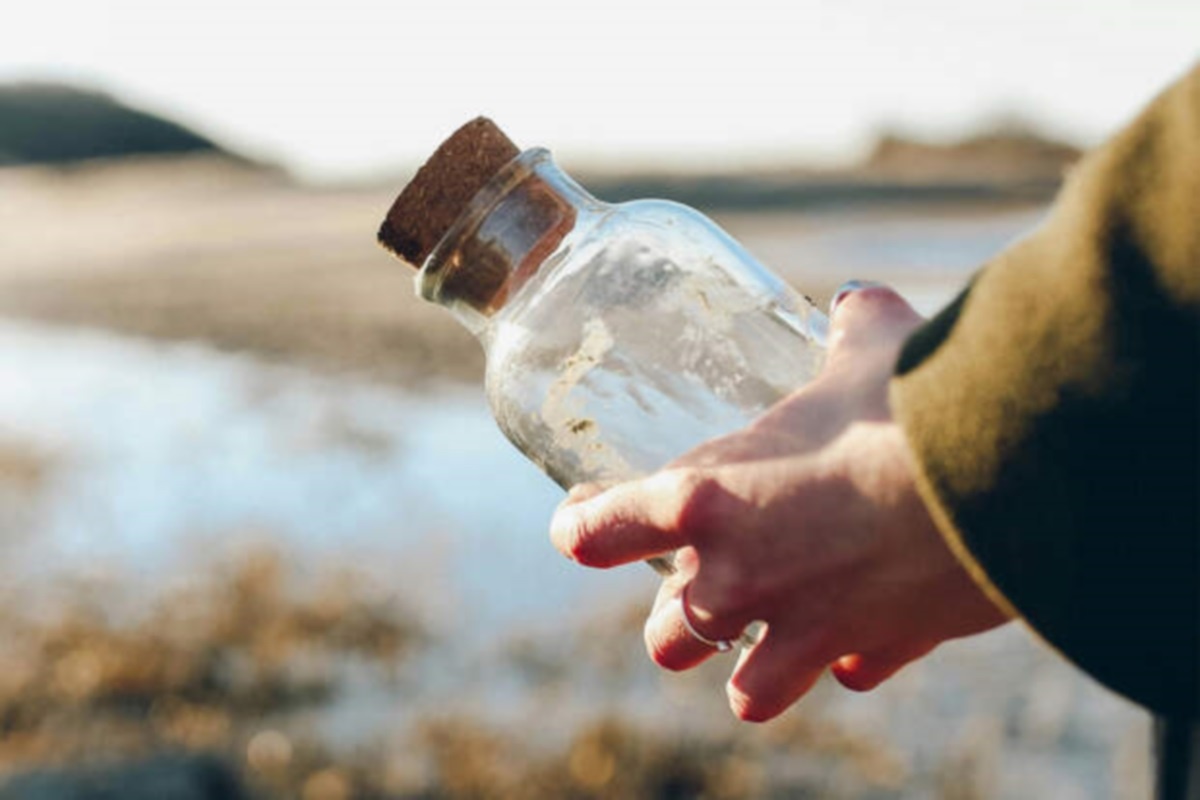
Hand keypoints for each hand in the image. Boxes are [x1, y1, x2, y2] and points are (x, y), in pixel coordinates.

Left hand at [550, 284, 1012, 721]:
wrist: (1000, 479)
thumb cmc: (908, 402)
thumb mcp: (867, 347)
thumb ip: (847, 325)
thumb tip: (855, 301)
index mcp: (704, 499)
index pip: (597, 533)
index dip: (581, 529)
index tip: (580, 523)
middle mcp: (736, 579)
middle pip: (665, 637)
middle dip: (678, 617)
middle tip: (704, 582)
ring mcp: (800, 629)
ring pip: (744, 691)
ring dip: (750, 667)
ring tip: (771, 637)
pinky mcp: (872, 652)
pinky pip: (842, 675)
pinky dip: (847, 659)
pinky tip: (863, 633)